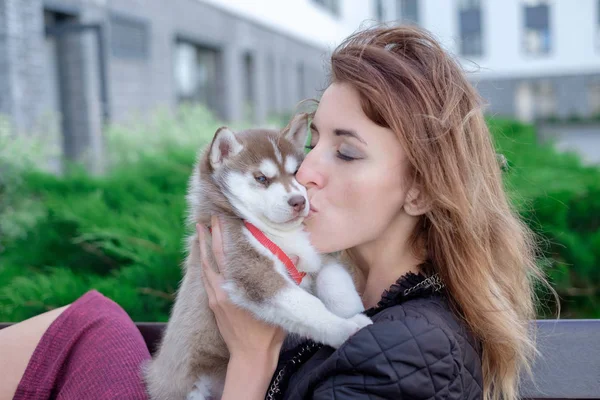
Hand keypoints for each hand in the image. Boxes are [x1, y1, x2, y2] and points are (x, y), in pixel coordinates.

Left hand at [197, 216, 285, 361]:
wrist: (250, 357)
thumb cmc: (268, 332)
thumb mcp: (280, 301)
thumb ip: (286, 277)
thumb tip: (295, 253)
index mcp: (236, 286)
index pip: (225, 253)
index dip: (222, 234)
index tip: (221, 218)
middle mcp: (221, 289)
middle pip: (212, 256)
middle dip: (209, 236)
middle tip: (208, 217)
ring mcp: (215, 298)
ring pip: (206, 267)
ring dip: (203, 248)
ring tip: (200, 231)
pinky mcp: (214, 306)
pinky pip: (207, 279)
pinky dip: (205, 264)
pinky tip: (205, 258)